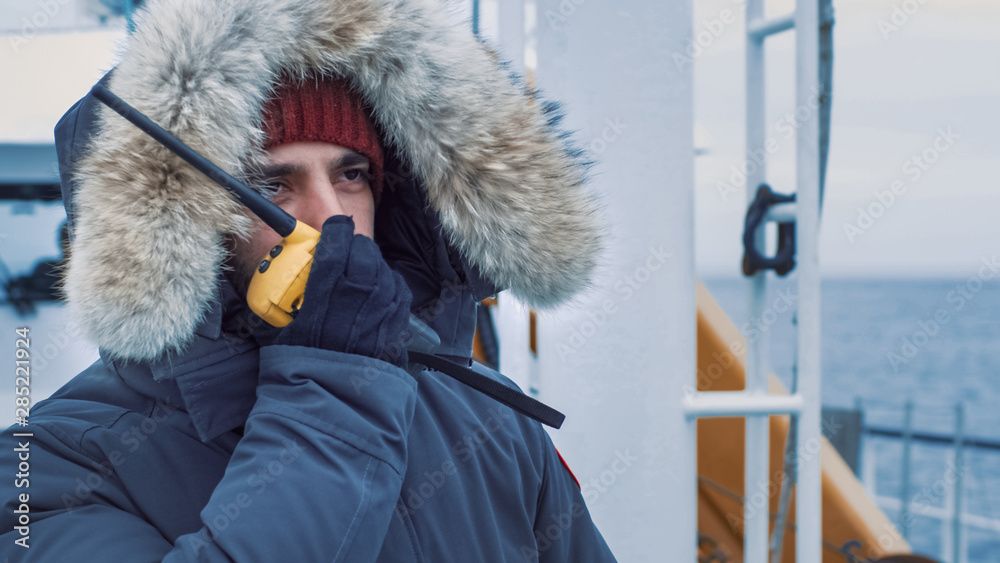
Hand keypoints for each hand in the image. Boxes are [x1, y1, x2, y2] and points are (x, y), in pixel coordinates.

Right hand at [268, 215, 411, 368]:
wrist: (335, 396)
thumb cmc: (305, 363)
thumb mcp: (285, 327)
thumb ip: (289, 298)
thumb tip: (285, 280)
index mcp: (327, 290)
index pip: (337, 243)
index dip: (336, 230)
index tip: (334, 227)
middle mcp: (359, 293)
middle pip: (363, 250)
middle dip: (354, 245)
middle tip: (345, 250)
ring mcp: (383, 307)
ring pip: (383, 268)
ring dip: (372, 264)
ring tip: (360, 272)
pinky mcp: (398, 321)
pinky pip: (398, 289)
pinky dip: (389, 283)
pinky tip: (379, 289)